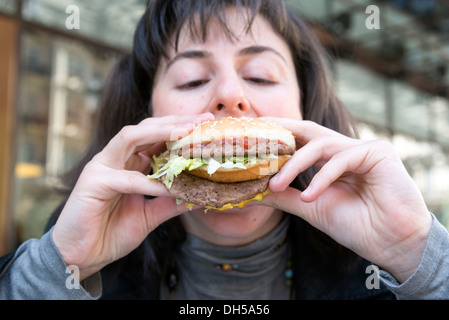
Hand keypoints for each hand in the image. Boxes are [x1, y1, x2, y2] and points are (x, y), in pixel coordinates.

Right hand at [52, 113, 213, 279]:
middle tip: (202, 119)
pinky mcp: (93, 182)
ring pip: (131, 138)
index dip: (182, 129)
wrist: (82, 257)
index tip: (207, 124)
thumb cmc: (112, 233)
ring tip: (186, 133)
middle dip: (176, 122)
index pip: (157, 137)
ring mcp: (102, 167)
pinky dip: (147, 181)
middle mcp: (116, 158)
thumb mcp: (151, 215)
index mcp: (129, 163)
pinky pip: (125, 178)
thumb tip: (200, 196)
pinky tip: (167, 186)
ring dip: (159, 133)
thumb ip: (171, 203)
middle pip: (147, 129)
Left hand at [261, 118, 431, 282]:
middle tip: (251, 139)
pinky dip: (322, 177)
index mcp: (329, 159)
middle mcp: (344, 149)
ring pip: (319, 145)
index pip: (298, 140)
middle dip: (278, 132)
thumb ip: (284, 195)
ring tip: (274, 185)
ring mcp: (361, 148)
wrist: (392, 244)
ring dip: (293, 165)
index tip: (246, 139)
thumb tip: (253, 191)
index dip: (273, 137)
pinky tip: (310, 197)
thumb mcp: (310, 207)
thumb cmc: (356, 225)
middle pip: (306, 131)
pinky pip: (341, 159)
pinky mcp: (378, 153)